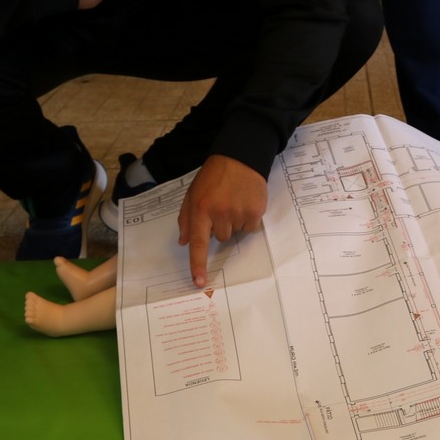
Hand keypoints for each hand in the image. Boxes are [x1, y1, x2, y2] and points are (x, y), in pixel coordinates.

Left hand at [178, 155, 267, 286]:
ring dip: (234, 222)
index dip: (198, 264)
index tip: (199, 282)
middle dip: (220, 226)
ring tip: (234, 201)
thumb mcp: (192, 193)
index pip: (198, 244)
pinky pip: (250, 227)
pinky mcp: (255, 212)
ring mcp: (239, 213)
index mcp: (200, 209)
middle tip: (222, 205)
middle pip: (220, 238)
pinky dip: (248, 219)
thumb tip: (184, 242)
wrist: (240, 157)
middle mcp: (219, 213)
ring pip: (235, 233)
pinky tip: (245, 202)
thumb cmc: (213, 176)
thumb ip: (186, 219)